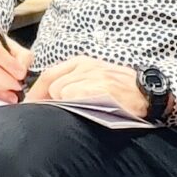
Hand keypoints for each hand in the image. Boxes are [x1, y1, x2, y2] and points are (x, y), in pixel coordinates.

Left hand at [25, 57, 150, 118]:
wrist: (146, 92)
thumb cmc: (120, 88)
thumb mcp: (95, 76)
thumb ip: (73, 82)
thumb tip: (49, 97)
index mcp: (81, 62)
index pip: (49, 74)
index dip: (36, 92)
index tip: (29, 105)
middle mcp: (84, 66)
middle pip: (51, 83)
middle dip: (47, 100)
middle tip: (48, 114)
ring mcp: (90, 76)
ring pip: (60, 92)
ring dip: (65, 103)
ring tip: (81, 109)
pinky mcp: (97, 87)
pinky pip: (72, 97)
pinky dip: (74, 106)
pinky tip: (87, 109)